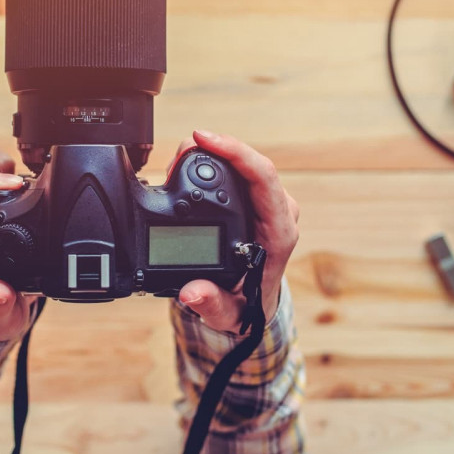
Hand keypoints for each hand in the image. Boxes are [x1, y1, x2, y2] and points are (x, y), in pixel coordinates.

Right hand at [174, 131, 300, 333]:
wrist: (255, 303)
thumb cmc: (244, 304)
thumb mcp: (228, 314)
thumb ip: (211, 303)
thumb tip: (191, 291)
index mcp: (278, 232)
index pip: (263, 178)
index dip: (235, 152)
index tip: (203, 139)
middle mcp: (277, 211)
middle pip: (250, 162)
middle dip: (213, 149)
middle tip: (174, 160)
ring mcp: (268, 202)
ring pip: (243, 162)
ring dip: (211, 155)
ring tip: (176, 167)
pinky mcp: (256, 199)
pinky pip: (237, 170)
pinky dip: (212, 162)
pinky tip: (190, 165)